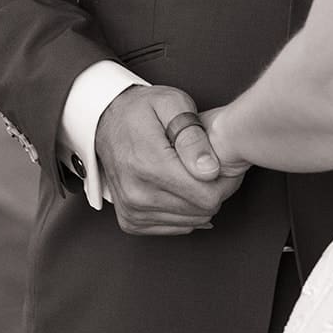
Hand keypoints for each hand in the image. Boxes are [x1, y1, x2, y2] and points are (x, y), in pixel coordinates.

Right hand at [94, 85, 246, 235]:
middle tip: (209, 165)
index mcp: (150, 165)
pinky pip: (175, 228)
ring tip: (192, 174)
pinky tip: (180, 187)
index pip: (207, 195)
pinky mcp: (130, 221)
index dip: (225, 181)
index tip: (224, 164)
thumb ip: (193, 136)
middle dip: (214, 190)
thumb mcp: (173, 104)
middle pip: (201, 211)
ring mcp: (132, 210)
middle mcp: (137, 194)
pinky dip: (184, 210)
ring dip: (198, 201)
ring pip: (191, 222)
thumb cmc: (143, 109)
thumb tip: (209, 170)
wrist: (107, 121)